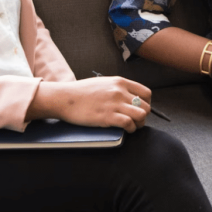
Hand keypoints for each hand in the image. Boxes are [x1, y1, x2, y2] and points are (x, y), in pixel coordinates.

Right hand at [31, 77, 151, 132]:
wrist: (64, 98)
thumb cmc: (82, 92)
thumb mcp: (104, 83)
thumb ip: (118, 88)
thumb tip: (130, 97)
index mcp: (120, 82)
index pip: (146, 93)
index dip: (146, 104)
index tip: (140, 110)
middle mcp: (120, 92)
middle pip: (146, 106)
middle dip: (144, 116)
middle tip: (136, 121)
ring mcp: (114, 104)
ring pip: (141, 115)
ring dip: (139, 123)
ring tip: (132, 126)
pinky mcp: (108, 117)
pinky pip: (129, 123)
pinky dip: (131, 129)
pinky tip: (126, 130)